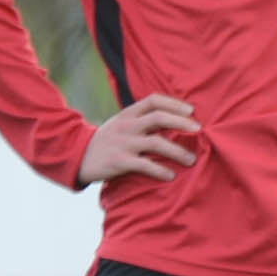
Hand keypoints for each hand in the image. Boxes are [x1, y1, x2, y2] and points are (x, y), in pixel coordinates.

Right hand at [79, 95, 198, 184]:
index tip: (192, 111)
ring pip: (156, 142)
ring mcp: (123, 143)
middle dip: (182, 123)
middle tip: (199, 130)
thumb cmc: (107, 141)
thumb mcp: (121, 124)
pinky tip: (171, 175)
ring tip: (191, 160)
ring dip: (178, 151)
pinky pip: (145, 165)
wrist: (77, 157)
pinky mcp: (119, 161)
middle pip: (159, 118)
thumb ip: (142, 121)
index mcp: (127, 113)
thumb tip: (175, 121)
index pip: (153, 100)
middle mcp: (126, 125)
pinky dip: (161, 170)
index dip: (174, 103)